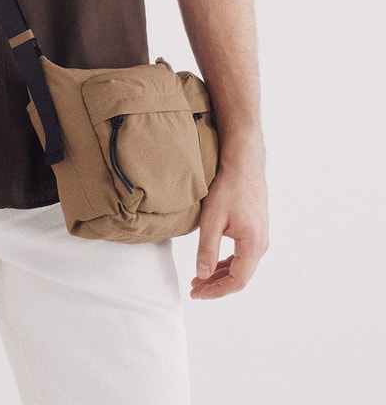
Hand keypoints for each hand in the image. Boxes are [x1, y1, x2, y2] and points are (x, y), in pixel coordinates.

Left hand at [190, 160, 268, 300]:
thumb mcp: (212, 220)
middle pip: (240, 276)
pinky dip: (228, 262)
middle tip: (195, 288)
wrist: (243, 163)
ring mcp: (261, 236)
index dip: (216, 291)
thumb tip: (202, 276)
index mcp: (253, 245)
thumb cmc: (228, 188)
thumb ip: (206, 250)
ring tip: (200, 277)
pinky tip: (213, 261)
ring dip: (221, 274)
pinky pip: (243, 254)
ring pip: (242, 266)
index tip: (197, 293)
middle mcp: (262, 244)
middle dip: (217, 285)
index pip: (237, 281)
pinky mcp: (256, 228)